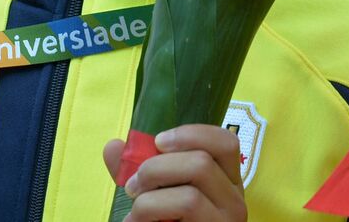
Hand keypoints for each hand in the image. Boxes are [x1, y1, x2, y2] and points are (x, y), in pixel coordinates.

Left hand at [103, 124, 246, 220]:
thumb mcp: (158, 196)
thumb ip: (138, 171)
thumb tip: (112, 146)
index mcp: (226, 181)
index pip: (225, 142)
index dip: (191, 134)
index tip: (158, 142)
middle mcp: (235, 200)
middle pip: (201, 162)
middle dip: (156, 168)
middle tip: (132, 186)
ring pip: (190, 194)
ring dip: (149, 200)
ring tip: (133, 214)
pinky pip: (184, 211)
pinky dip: (149, 214)